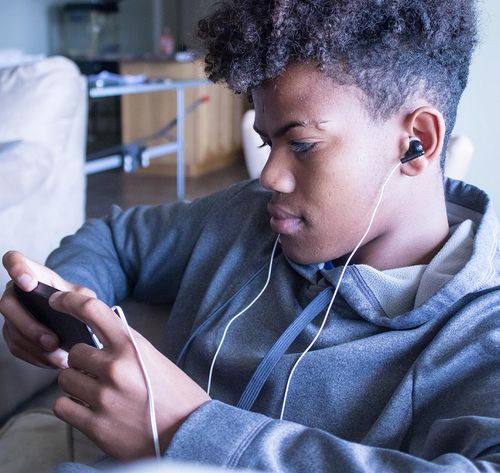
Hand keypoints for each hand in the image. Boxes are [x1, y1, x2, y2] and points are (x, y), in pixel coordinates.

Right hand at [0, 251, 94, 368]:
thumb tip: (81, 309)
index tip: (28, 283)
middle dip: (30, 325)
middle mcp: (15, 292)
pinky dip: (35, 357)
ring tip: (59, 358)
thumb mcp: (85, 296)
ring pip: (12, 330)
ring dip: (35, 347)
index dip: (17, 268)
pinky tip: (52, 361)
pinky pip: (17, 347)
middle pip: (8, 305)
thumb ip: (84, 298)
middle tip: (53, 341)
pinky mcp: (12, 333)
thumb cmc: (77, 301)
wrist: (73, 317)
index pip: (14, 260)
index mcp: (35, 275)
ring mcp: (11, 314)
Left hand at [51, 291, 210, 459]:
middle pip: (73, 352)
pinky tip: (89, 408)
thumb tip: (94, 335)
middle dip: (82, 361)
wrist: (188, 431)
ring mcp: (104, 397)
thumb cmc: (172, 392)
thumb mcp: (151, 356)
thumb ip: (123, 344)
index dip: (68, 300)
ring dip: (76, 383)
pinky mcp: (95, 425)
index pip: (91, 310)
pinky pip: (61, 406)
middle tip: (98, 372)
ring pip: (65, 378)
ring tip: (97, 392)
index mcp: (132, 345)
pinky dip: (71, 406)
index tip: (56, 301)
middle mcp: (115, 368)